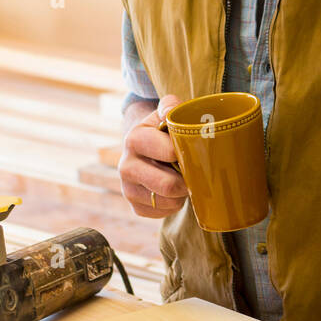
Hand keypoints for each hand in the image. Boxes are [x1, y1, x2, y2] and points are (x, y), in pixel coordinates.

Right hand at [118, 94, 189, 218]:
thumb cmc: (161, 130)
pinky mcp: (134, 206)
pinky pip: (162, 214)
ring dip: (182, 194)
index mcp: (134, 138)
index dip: (188, 154)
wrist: (142, 147)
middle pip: (168, 185)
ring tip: (183, 180)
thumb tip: (171, 110)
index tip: (195, 151)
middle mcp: (126, 166)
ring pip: (168, 202)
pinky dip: (174, 205)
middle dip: (187, 181)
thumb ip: (170, 106)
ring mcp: (128, 189)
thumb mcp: (164, 112)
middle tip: (194, 173)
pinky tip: (173, 191)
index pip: (169, 152)